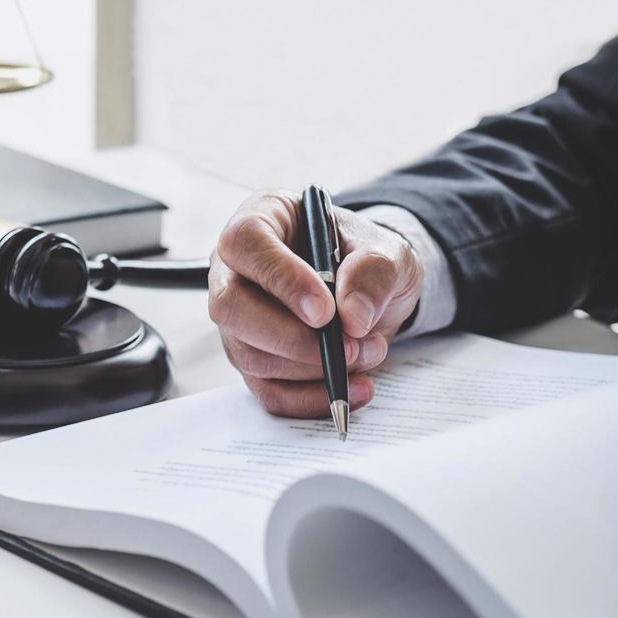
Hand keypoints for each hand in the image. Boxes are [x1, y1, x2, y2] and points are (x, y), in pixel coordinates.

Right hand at [208, 191, 422, 415]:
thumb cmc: (366, 258)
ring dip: (311, 367)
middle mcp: (236, 269)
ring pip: (249, 353)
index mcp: (261, 219)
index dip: (280, 278)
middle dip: (291, 337)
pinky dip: (309, 398)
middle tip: (347, 346)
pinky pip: (267, 390)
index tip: (324, 311)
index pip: (246, 243)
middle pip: (230, 306)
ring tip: (365, 354)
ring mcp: (239, 318)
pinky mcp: (254, 358)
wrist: (372, 291)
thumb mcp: (387, 251)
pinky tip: (352, 389)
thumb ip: (374, 272)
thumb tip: (352, 316)